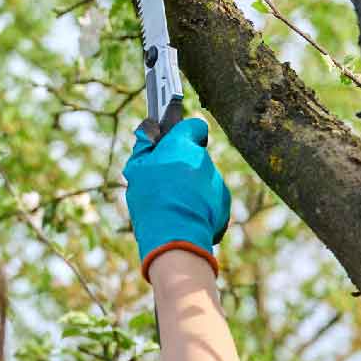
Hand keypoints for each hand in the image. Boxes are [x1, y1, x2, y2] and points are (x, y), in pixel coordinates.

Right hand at [122, 115, 230, 280]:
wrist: (175, 235)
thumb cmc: (151, 200)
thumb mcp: (136, 171)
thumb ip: (143, 146)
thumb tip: (149, 129)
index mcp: (183, 146)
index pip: (194, 125)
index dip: (184, 132)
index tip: (173, 142)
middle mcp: (204, 159)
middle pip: (195, 156)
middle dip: (182, 165)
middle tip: (164, 184)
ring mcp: (217, 182)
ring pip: (202, 179)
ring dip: (191, 188)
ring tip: (173, 206)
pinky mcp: (224, 203)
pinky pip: (210, 200)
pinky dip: (200, 207)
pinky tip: (184, 218)